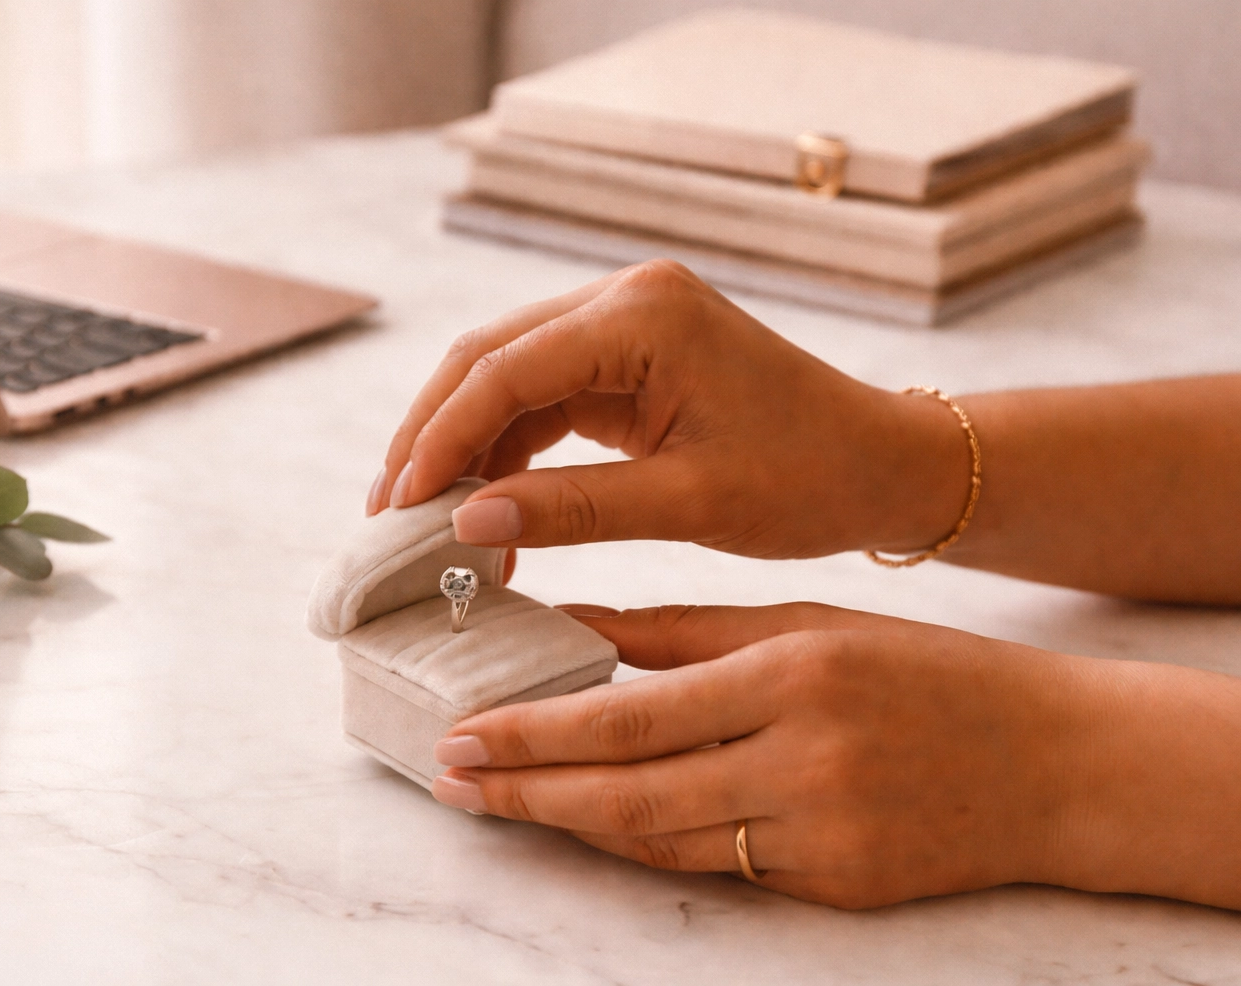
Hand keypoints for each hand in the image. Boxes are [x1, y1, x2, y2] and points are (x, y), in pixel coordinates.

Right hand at [367, 261, 969, 558]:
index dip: (438, 440)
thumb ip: (571, 510)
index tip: (397, 509)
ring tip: (425, 524)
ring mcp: (626, 322)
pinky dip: (507, 451)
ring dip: (463, 446)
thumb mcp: (688, 503)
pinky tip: (485, 508)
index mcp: (645, 314)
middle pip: (488, 358)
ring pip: (506, 377)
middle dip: (431, 436)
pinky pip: (543, 397)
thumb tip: (464, 526)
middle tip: (388, 514)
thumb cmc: (812, 480)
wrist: (886, 466)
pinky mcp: (629, 355)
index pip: (504, 369)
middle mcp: (626, 298)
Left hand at [425, 603, 1221, 909]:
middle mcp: (801, 758)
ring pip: (661, 841)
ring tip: (503, 803)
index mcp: (789, 673)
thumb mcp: (804, 623)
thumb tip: (573, 623)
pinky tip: (595, 826)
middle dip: (528, 790)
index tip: (465, 734)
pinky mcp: (837, 885)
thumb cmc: (925, 673)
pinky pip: (717, 870)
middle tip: (452, 780)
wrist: (1058, 762)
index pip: (631, 714)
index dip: (535, 733)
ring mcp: (821, 833)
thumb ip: (681, 630)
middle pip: (629, 790)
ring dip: (573, 824)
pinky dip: (648, 847)